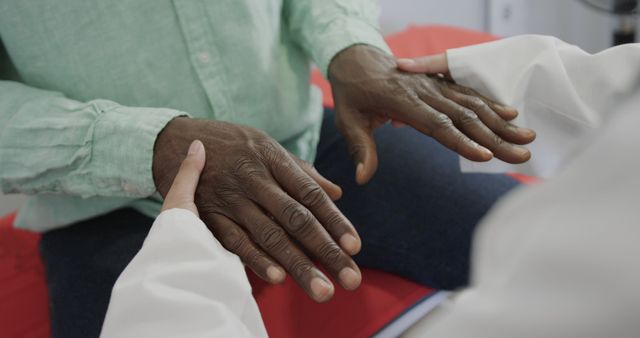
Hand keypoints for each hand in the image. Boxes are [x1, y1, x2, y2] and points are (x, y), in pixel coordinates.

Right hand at [153, 118, 361, 301]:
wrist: (173, 139)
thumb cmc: (232, 145)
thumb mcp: (267, 147)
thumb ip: (302, 172)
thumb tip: (337, 193)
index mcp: (273, 158)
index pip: (310, 193)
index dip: (334, 221)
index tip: (355, 247)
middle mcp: (254, 178)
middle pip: (296, 219)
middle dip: (325, 251)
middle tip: (350, 279)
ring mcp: (231, 198)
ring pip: (269, 235)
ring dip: (297, 265)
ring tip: (321, 290)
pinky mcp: (208, 214)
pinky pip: (234, 240)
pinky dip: (255, 259)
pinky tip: (278, 278)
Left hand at [328, 45, 535, 183]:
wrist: (355, 58)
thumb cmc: (351, 93)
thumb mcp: (347, 120)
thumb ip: (360, 148)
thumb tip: (362, 179)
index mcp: (403, 103)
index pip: (438, 126)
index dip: (463, 142)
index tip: (487, 157)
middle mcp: (425, 93)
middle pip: (465, 117)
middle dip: (496, 138)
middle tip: (524, 155)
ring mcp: (435, 86)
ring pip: (473, 105)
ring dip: (501, 122)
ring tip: (528, 138)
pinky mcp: (439, 83)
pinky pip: (469, 94)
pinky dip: (490, 104)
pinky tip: (510, 115)